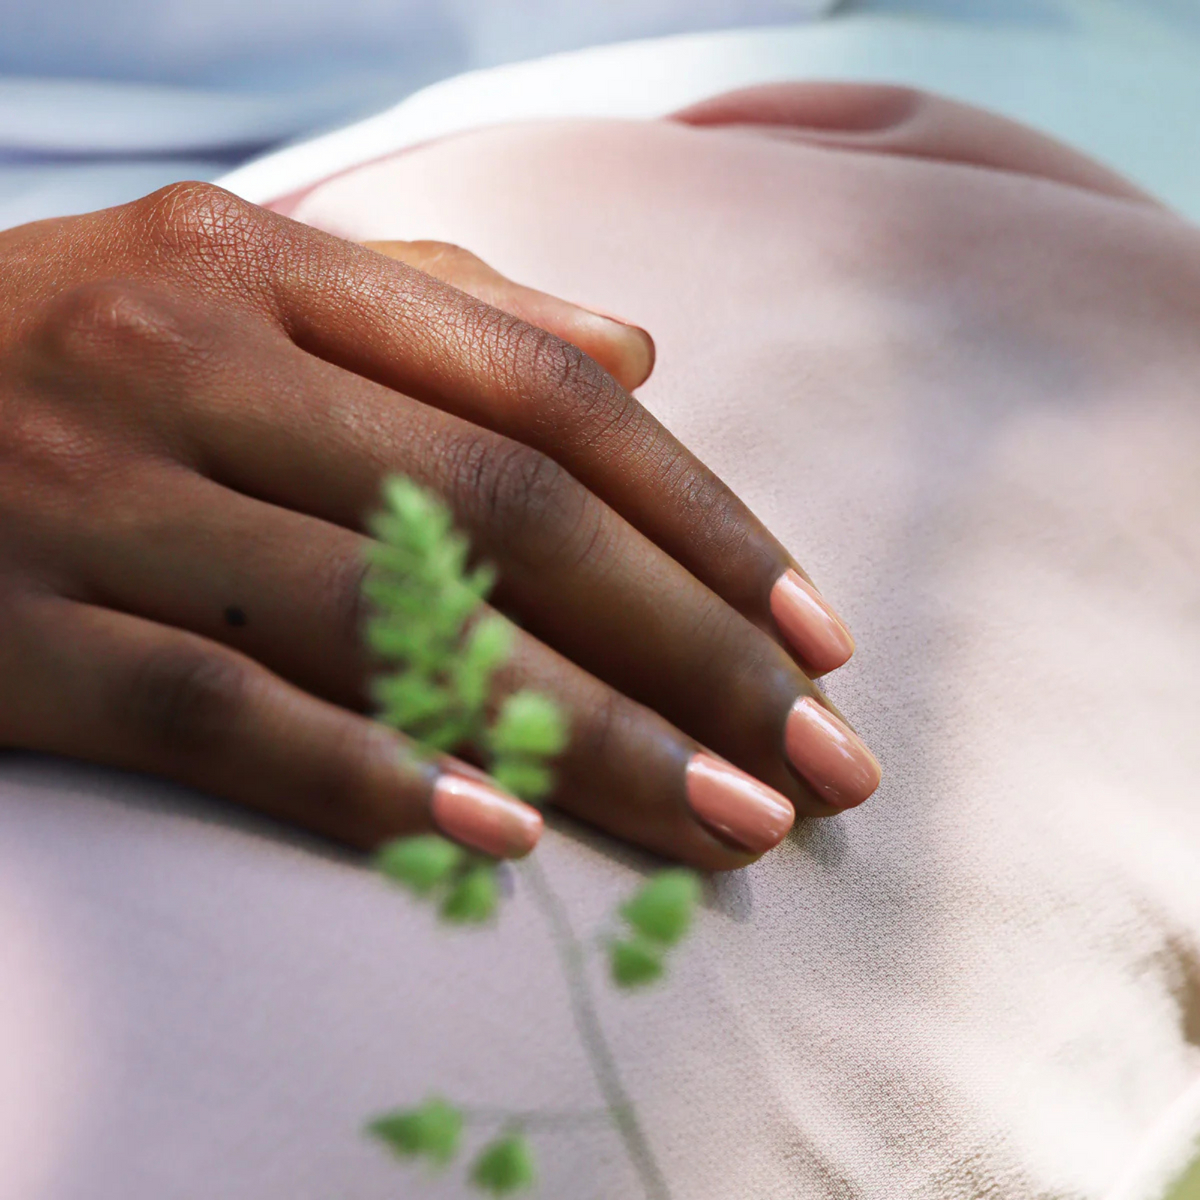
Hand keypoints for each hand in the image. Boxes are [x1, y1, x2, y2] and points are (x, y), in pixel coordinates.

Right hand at [0, 185, 876, 869]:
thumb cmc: (59, 346)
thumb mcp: (242, 279)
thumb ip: (444, 310)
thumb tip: (637, 355)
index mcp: (269, 271)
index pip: (553, 398)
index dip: (705, 521)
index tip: (812, 631)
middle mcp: (194, 362)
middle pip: (511, 518)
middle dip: (694, 650)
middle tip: (819, 755)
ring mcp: (98, 495)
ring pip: (396, 627)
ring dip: (588, 740)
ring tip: (725, 822)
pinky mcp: (14, 634)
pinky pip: (227, 718)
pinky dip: (376, 779)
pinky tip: (509, 835)